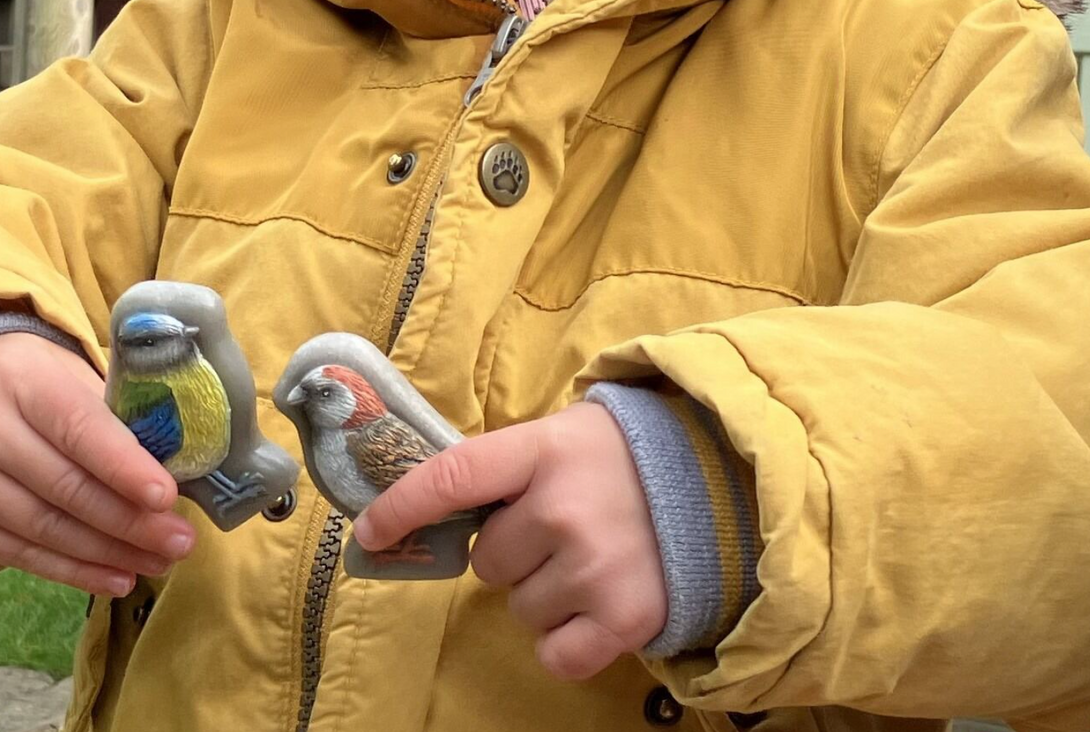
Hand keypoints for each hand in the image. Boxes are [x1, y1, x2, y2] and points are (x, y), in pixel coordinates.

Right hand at [0, 332, 195, 594]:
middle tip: (181, 542)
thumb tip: (173, 456)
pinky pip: (18, 554)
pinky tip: (115, 577)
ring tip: (158, 563)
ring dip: (108, 554)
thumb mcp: (59, 368)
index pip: (78, 428)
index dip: (124, 466)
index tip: (166, 497)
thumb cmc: (17, 377)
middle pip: (66, 488)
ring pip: (45, 529)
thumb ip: (109, 406)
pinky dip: (71, 570)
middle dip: (130, 522)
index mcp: (21, 379)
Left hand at [353, 401, 666, 679]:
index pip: (451, 477)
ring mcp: (593, 566)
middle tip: (559, 527)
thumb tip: (426, 503)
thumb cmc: (624, 456)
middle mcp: (561, 508)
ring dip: (544, 592)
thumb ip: (506, 465)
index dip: (401, 506)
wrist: (720, 482)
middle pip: (487, 558)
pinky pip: (554, 654)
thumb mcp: (563, 434)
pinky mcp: (623, 619)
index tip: (369, 531)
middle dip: (513, 550)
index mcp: (542, 449)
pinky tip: (596, 602)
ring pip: (519, 607)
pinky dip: (567, 639)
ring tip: (590, 557)